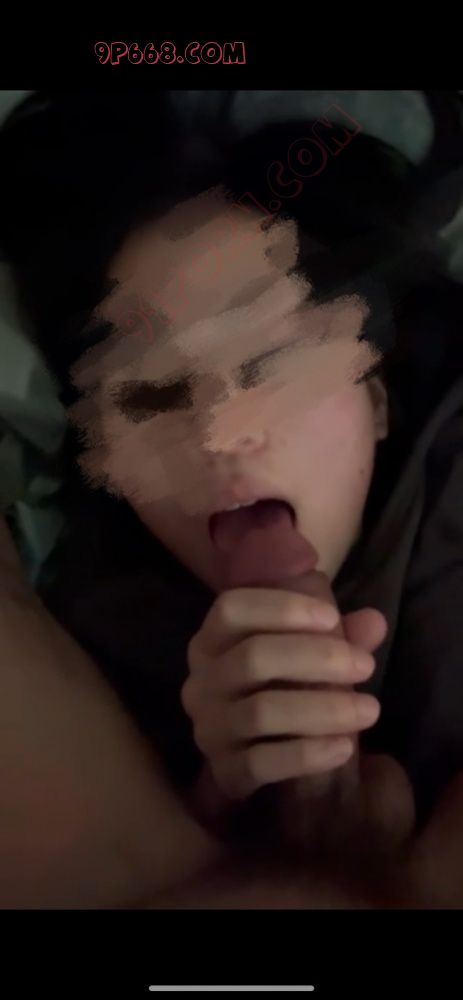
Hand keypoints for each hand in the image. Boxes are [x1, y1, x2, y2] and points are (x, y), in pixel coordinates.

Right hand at [181, 587, 380, 811]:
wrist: (260, 758)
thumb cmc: (282, 690)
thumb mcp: (308, 655)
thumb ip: (340, 636)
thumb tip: (373, 622)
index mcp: (212, 641)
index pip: (232, 609)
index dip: (281, 608)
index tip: (332, 617)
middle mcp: (201, 682)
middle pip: (253, 657)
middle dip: (317, 657)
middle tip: (365, 666)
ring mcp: (209, 728)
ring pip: (261, 711)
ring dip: (323, 708)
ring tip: (369, 710)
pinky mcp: (224, 771)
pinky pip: (262, 762)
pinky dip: (307, 754)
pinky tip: (344, 748)